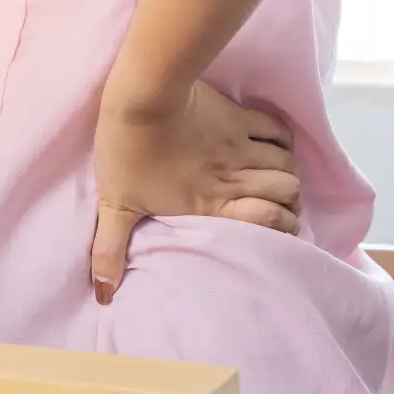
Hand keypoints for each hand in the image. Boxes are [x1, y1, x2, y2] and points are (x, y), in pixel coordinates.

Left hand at [90, 79, 300, 304]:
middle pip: (288, 192)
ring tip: (281, 183)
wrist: (142, 97)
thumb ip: (110, 250)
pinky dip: (284, 142)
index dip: (283, 228)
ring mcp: (239, 145)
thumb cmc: (127, 152)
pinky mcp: (238, 117)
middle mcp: (233, 178)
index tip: (281, 231)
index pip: (268, 220)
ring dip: (289, 175)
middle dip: (291, 204)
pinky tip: (278, 149)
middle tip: (282, 208)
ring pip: (287, 165)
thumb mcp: (115, 206)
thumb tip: (102, 296)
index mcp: (209, 204)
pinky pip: (277, 131)